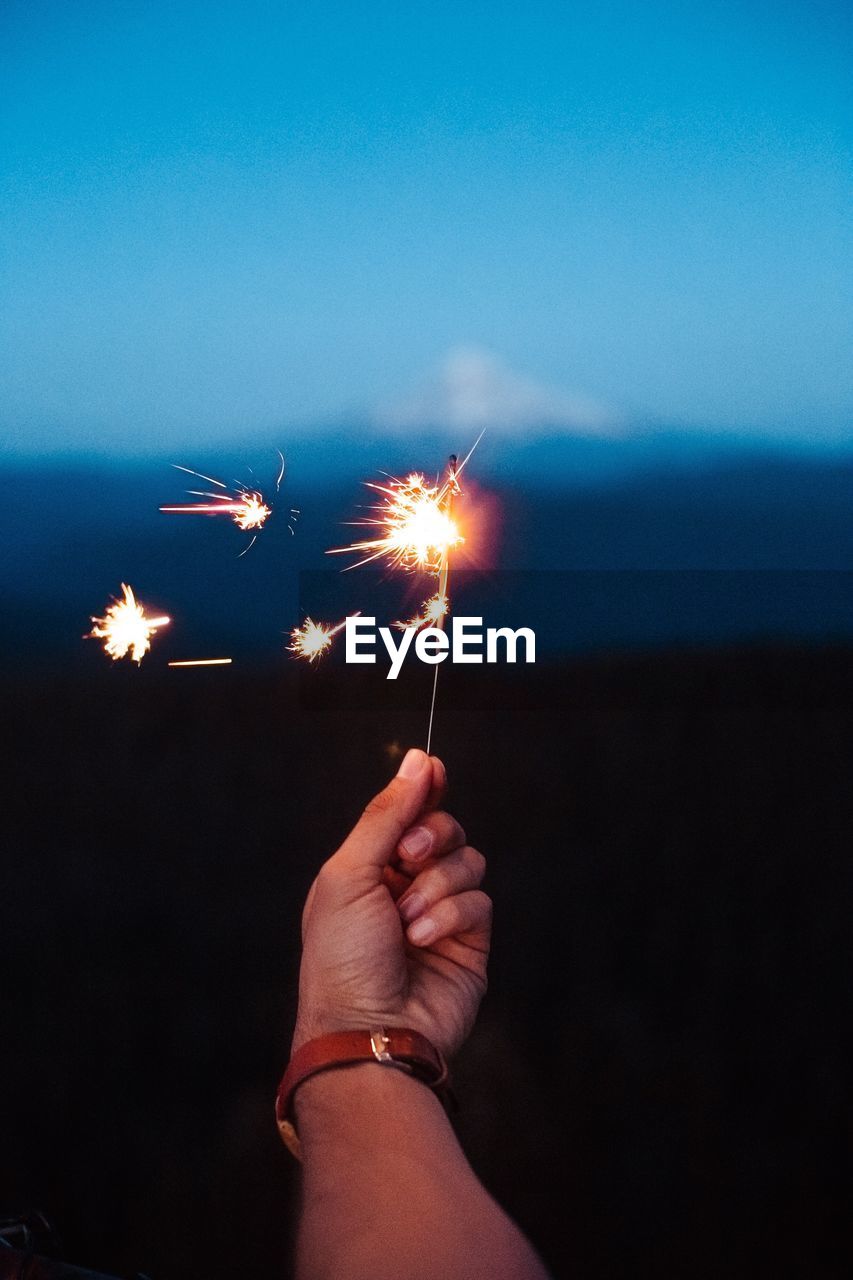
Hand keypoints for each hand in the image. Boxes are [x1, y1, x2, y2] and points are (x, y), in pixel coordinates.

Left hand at [292, 748, 490, 1059]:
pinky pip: (481, 901)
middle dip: (431, 837)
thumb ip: (387, 814)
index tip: (433, 768)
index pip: (405, 813)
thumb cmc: (341, 959)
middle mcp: (404, 887)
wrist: (367, 1029)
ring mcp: (439, 914)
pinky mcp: (470, 942)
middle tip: (409, 856)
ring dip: (438, 885)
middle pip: (445, 829)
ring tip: (408, 921)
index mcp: (367, 868)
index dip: (422, 789)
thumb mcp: (349, 873)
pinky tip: (424, 940)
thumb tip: (418, 761)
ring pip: (467, 862)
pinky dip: (452, 915)